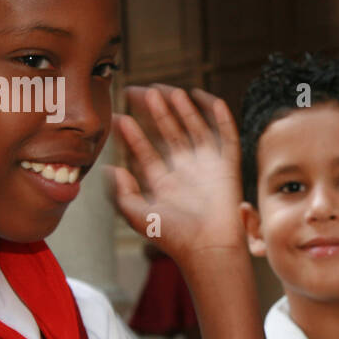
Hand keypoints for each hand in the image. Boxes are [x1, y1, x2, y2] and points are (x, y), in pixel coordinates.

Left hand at [109, 85, 243, 264]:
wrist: (207, 248)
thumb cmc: (174, 237)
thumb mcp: (137, 214)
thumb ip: (121, 192)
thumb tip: (110, 169)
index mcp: (164, 183)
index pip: (145, 151)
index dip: (131, 134)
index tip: (118, 116)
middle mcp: (185, 172)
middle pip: (169, 133)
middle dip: (155, 112)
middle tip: (141, 91)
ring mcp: (207, 167)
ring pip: (195, 129)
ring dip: (183, 110)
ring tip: (169, 91)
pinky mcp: (228, 167)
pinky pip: (227, 137)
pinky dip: (222, 118)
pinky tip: (210, 100)